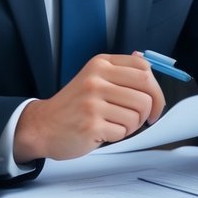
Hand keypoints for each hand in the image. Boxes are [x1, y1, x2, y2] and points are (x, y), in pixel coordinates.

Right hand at [14, 54, 164, 161]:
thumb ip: (120, 71)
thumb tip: (145, 61)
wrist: (41, 126)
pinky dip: (118, 135)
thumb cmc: (73, 105)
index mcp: (100, 64)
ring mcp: (92, 102)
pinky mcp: (91, 125)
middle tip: (145, 118)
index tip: (155, 101)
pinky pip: (123, 132)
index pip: (144, 69)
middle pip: (146, 93)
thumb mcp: (93, 78)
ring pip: (137, 115)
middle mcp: (96, 80)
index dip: (156, 89)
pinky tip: (104, 132)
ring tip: (116, 124)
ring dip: (132, 125)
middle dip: (151, 109)